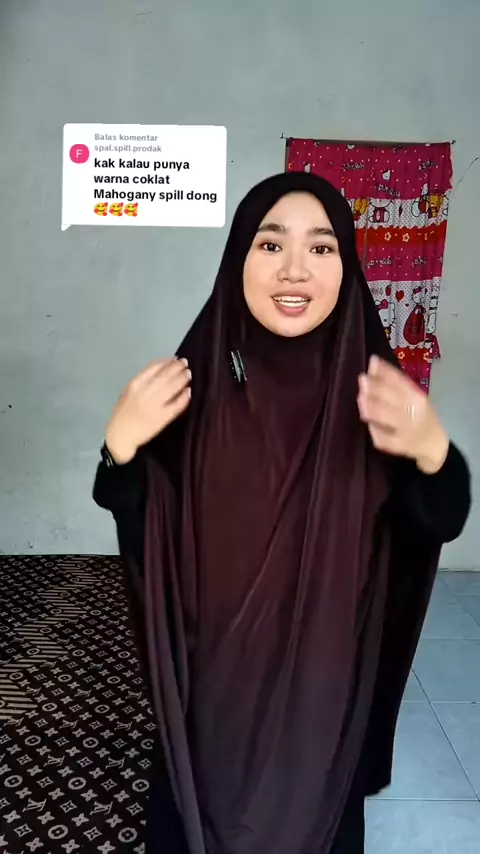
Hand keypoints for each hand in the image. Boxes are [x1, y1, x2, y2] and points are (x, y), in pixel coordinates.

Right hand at [105, 357, 190, 463]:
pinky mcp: (162, 418)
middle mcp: (145, 392)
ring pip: (172, 387)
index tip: (174, 359)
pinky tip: (188, 392)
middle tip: (185, 363)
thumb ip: (142, 382)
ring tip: (188, 374)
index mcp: (135, 384)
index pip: (154, 367)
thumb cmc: (123, 413)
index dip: (166, 362)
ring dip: (182, 378)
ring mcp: (154, 405)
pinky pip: (176, 405)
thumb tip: (160, 371)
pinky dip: (184, 397)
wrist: (121, 435)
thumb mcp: (127, 392)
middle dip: (177, 367)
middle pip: (165, 375)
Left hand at [357, 355, 448, 473]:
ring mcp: (407, 429)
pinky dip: (375, 430)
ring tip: (361, 399)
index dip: (384, 370)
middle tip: (362, 380)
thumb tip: (373, 364)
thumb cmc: (421, 416)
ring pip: (385, 415)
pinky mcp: (400, 445)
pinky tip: (370, 424)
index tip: (372, 361)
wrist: (435, 445)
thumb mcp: (414, 397)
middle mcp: (414, 411)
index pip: (400, 379)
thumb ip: (395, 383)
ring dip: (370, 406)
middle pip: (391, 396)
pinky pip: (383, 437)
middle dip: (374, 387)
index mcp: (418, 397)